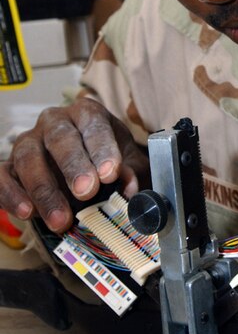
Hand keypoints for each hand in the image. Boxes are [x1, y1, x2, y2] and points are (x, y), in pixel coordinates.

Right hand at [0, 98, 149, 231]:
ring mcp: (29, 141)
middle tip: (86, 192)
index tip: (110, 173)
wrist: (85, 169)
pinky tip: (26, 213)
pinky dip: (11, 194)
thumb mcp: (126, 163)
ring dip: (45, 190)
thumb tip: (129, 189)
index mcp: (87, 114)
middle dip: (73, 166)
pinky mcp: (10, 164)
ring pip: (29, 157)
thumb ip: (130, 173)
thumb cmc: (105, 161)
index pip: (94, 124)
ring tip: (61, 219)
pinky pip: (2, 175)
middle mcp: (55, 121)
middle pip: (60, 138)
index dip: (102, 149)